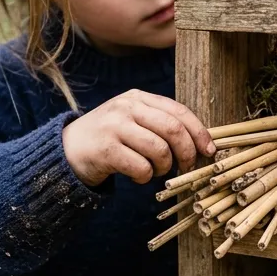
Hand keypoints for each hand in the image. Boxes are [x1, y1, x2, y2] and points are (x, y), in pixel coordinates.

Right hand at [63, 90, 214, 185]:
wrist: (66, 150)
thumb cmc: (109, 138)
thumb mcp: (132, 120)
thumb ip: (160, 123)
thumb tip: (201, 141)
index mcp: (137, 98)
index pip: (178, 111)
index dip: (199, 132)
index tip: (209, 150)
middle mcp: (126, 107)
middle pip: (173, 130)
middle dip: (187, 153)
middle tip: (186, 167)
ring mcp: (114, 127)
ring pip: (160, 150)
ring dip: (164, 168)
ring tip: (155, 171)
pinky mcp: (106, 149)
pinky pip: (141, 168)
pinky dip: (145, 177)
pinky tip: (136, 176)